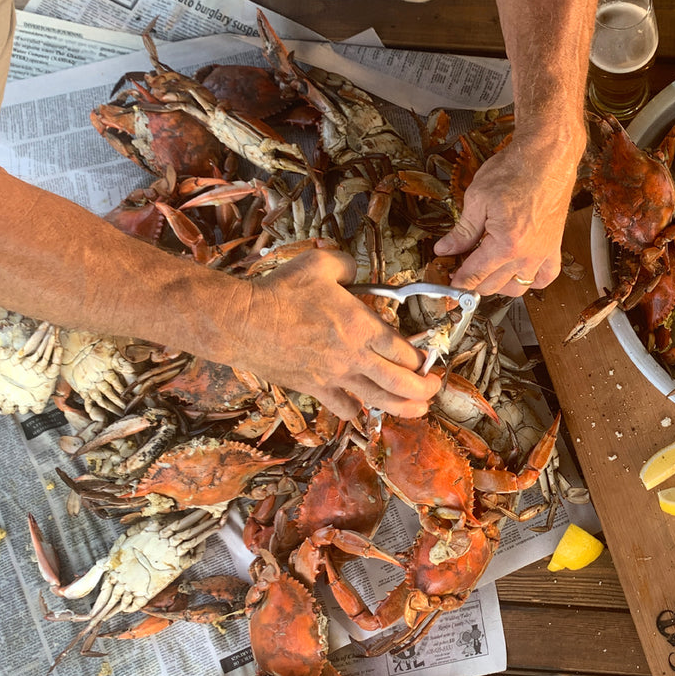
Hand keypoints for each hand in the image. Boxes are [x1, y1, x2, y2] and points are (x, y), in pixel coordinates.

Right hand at [238, 244, 440, 419]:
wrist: (242, 321)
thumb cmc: (280, 292)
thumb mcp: (319, 264)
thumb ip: (346, 265)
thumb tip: (354, 269)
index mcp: (361, 327)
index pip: (405, 351)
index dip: (421, 359)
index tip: (427, 359)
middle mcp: (353, 357)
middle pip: (401, 382)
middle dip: (425, 388)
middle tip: (433, 388)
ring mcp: (334, 376)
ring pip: (379, 401)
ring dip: (404, 407)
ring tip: (417, 409)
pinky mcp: (313, 388)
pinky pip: (343, 407)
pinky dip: (357, 411)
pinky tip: (362, 408)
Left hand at [433, 129, 581, 296]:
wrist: (547, 158)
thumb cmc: (516, 171)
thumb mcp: (478, 198)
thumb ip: (462, 230)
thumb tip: (446, 248)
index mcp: (506, 245)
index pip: (475, 275)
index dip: (457, 283)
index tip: (449, 285)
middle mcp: (527, 255)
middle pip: (493, 286)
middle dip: (473, 283)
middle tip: (461, 271)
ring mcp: (543, 253)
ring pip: (517, 288)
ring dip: (498, 285)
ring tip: (486, 273)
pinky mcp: (554, 247)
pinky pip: (545, 277)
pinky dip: (531, 281)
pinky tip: (518, 273)